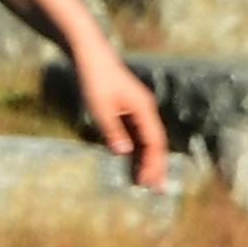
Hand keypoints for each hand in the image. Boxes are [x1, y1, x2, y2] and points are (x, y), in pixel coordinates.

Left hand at [73, 46, 170, 192]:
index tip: (146, 182)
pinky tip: (133, 163)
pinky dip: (137, 150)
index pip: (154, 142)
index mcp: (144, 109)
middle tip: (157, 190)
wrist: (90, 56)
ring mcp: (138, 109)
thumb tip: (124, 152)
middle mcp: (145, 110)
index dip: (152, 163)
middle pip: (155, 143)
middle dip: (156, 167)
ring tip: (147, 182)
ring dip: (147, 160)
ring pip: (147, 140)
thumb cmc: (95, 80)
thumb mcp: (101, 108)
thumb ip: (113, 130)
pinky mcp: (128, 109)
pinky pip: (137, 134)